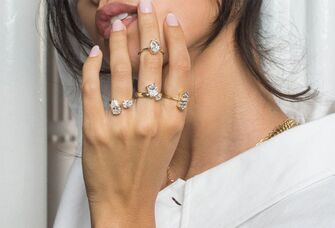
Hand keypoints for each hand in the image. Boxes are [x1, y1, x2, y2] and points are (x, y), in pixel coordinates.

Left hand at [80, 1, 190, 226]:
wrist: (126, 200)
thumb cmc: (148, 170)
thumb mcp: (170, 137)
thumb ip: (170, 104)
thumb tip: (163, 71)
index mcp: (173, 119)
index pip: (178, 67)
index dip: (175, 38)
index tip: (170, 20)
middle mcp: (151, 117)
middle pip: (151, 59)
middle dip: (148, 26)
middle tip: (144, 7)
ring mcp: (122, 122)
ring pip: (121, 66)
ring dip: (119, 39)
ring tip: (118, 24)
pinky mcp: (96, 128)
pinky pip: (92, 86)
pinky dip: (91, 65)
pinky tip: (93, 53)